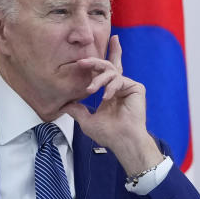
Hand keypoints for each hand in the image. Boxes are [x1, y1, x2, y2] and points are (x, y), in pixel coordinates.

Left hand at [61, 35, 162, 173]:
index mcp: (109, 93)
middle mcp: (119, 87)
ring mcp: (128, 87)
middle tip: (82, 61)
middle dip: (95, 61)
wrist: (122, 140)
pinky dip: (110, 87)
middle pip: (109, 65)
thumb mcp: (86, 120)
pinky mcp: (136, 88)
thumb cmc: (108, 134)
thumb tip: (63, 105)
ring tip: (90, 89)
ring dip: (98, 79)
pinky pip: (120, 80)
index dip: (99, 61)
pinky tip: (106, 98)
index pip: (104, 73)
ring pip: (111, 72)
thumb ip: (77, 110)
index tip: (84, 57)